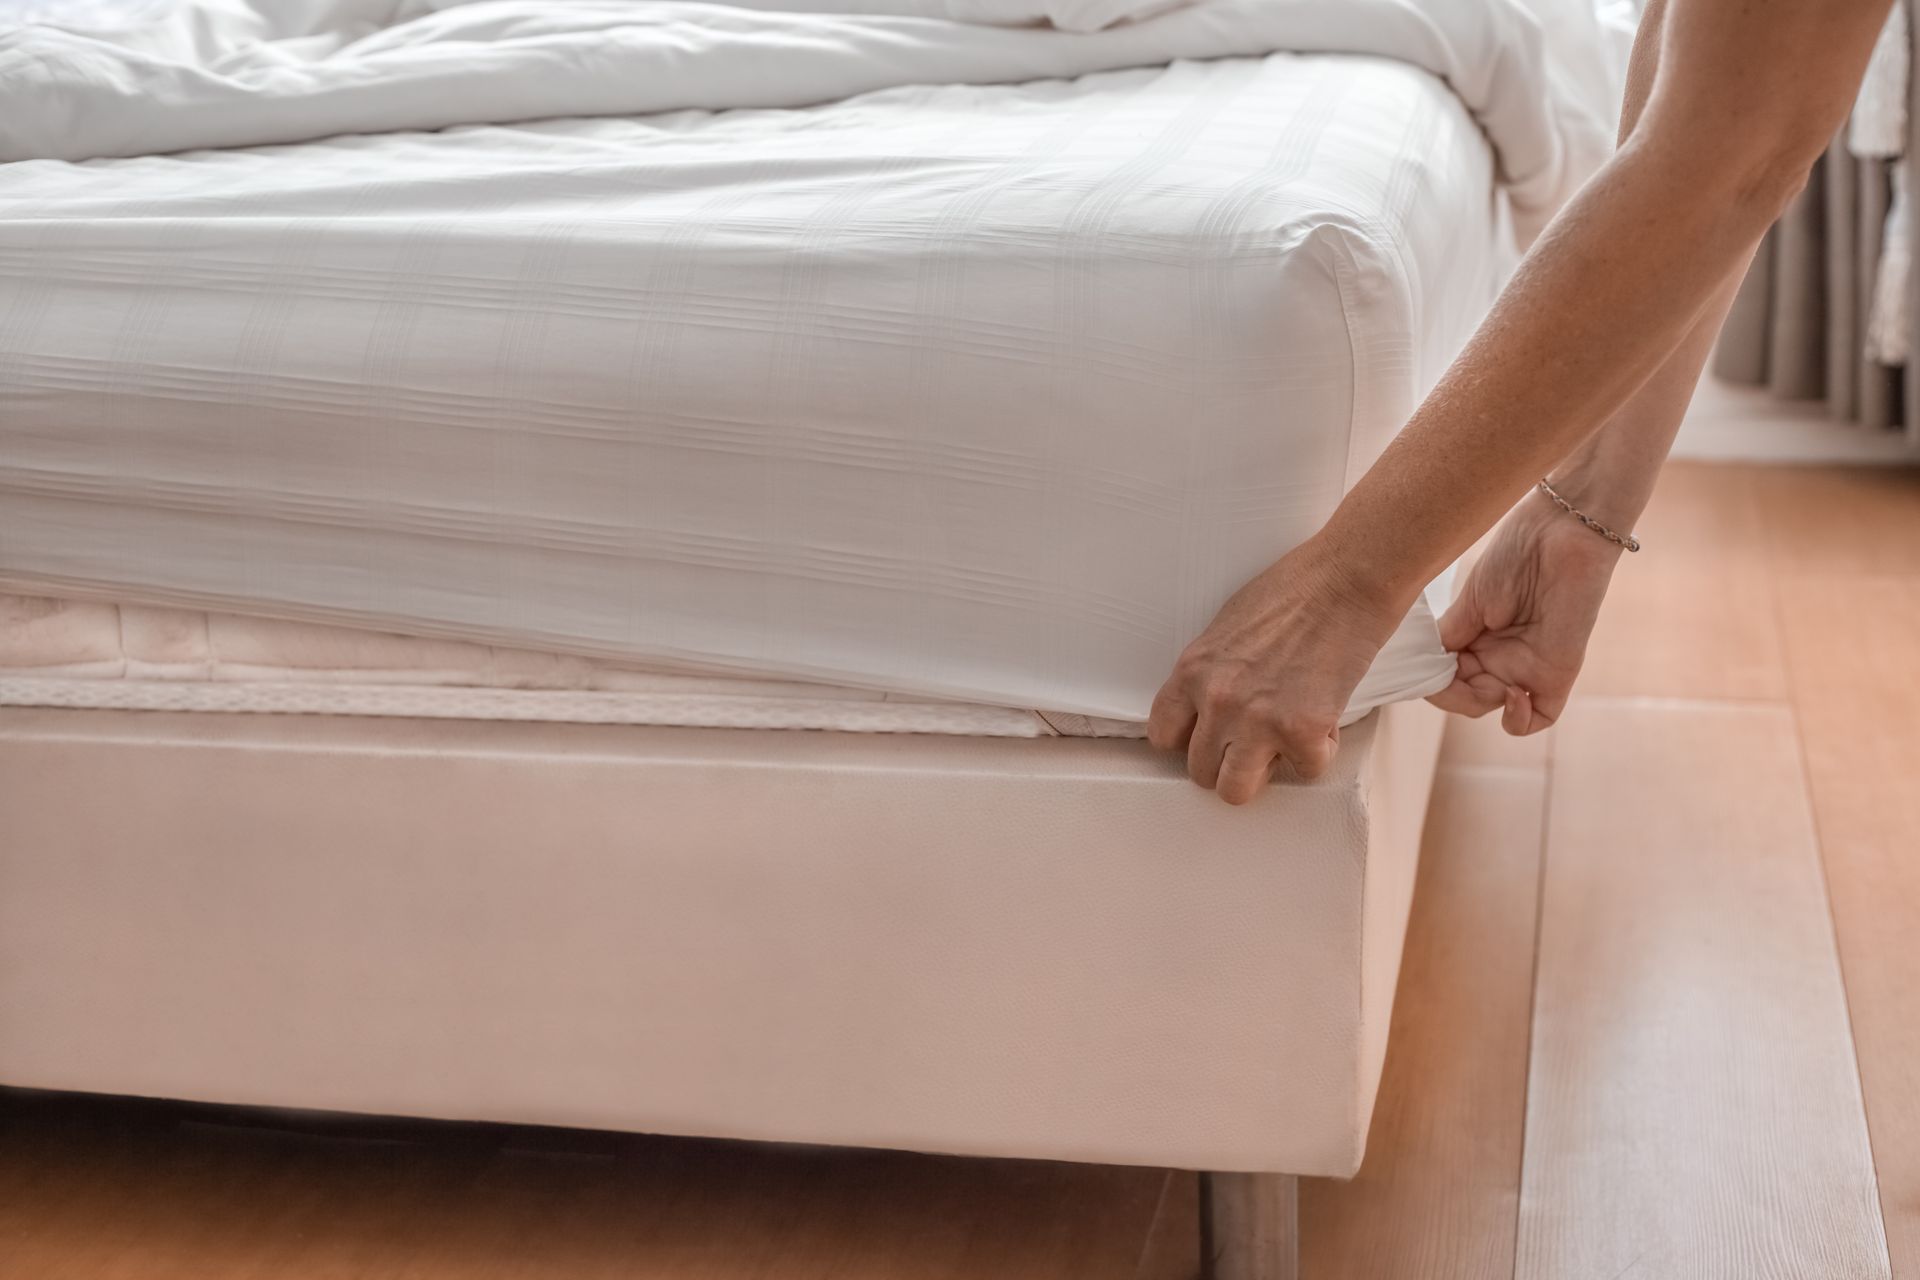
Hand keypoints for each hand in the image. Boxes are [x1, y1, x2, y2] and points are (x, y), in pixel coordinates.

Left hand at [1146, 536, 1406, 804]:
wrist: (1346, 579)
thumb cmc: (1292, 591)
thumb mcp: (1225, 628)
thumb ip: (1210, 672)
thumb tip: (1206, 707)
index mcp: (1192, 671)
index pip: (1161, 736)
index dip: (1188, 740)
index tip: (1209, 734)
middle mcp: (1217, 701)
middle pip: (1199, 771)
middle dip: (1226, 760)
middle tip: (1254, 740)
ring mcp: (1257, 721)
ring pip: (1235, 790)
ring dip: (1260, 772)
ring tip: (1280, 747)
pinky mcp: (1302, 731)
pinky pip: (1304, 771)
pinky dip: (1318, 753)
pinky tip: (1323, 722)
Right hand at [1428, 493, 1623, 734]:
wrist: (1561, 533)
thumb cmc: (1516, 555)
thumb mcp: (1469, 601)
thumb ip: (1448, 640)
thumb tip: (1427, 671)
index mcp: (1474, 636)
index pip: (1443, 676)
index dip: (1431, 680)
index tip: (1425, 667)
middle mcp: (1497, 655)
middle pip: (1464, 696)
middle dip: (1454, 691)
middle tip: (1458, 665)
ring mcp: (1525, 666)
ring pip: (1492, 709)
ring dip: (1479, 702)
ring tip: (1487, 677)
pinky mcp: (1556, 674)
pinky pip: (1537, 719)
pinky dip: (1517, 719)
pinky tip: (1512, 693)